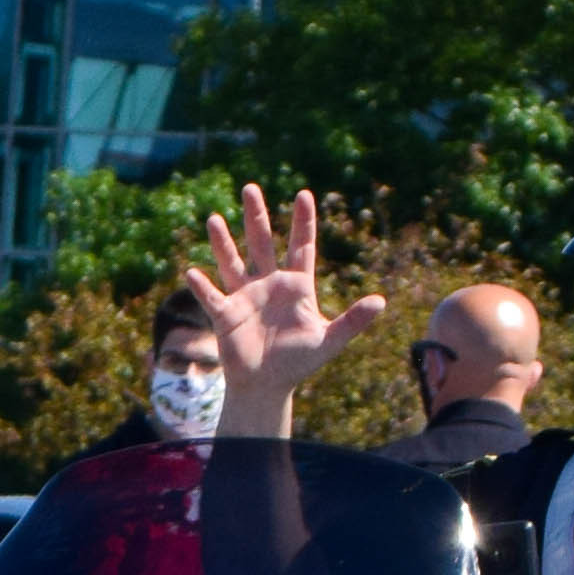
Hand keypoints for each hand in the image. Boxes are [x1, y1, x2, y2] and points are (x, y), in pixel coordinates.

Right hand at [184, 185, 386, 434]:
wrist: (267, 386)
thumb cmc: (298, 364)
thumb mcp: (330, 341)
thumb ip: (353, 320)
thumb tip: (381, 301)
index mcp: (296, 287)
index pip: (301, 246)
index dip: (303, 221)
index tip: (304, 194)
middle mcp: (269, 285)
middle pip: (261, 243)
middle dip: (256, 216)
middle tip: (250, 187)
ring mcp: (245, 298)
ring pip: (232, 262)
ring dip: (223, 242)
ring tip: (214, 218)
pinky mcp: (226, 315)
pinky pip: (212, 297)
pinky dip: (202, 286)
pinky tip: (192, 272)